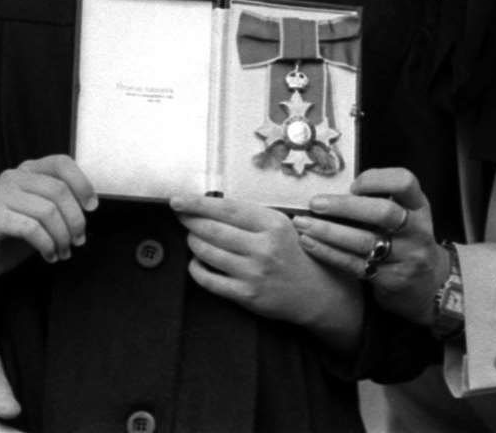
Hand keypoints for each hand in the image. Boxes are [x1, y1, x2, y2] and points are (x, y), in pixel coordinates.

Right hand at [0, 155, 97, 282]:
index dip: (82, 183)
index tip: (92, 208)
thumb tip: (90, 204)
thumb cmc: (12, 235)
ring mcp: (0, 195)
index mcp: (28, 171)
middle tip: (78, 241)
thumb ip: (60, 203)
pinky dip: (47, 244)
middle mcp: (13, 177)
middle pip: (59, 191)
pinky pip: (31, 228)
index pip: (62, 163)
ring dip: (62, 236)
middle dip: (75, 220)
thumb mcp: (42, 214)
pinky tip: (49, 255)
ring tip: (63, 252)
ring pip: (48, 211)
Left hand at [171, 194, 362, 349]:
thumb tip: (211, 206)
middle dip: (189, 221)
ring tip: (194, 237)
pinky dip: (196, 268)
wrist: (317, 292)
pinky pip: (208, 280)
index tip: (178, 200)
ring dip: (193, 242)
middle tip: (181, 216)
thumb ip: (252, 216)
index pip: (226, 209)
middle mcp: (263, 247)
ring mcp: (254, 272)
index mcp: (273, 224)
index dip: (197, 204)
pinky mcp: (247, 295)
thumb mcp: (282, 225)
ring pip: (206, 253)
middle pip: (212, 230)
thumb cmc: (297, 253)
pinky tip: (197, 262)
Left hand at [295, 167, 448, 325]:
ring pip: (364, 241)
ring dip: (328, 232)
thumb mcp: (407, 216)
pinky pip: (355, 264)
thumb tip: (335, 186)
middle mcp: (417, 231)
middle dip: (345, 206)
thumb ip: (382, 199)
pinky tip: (310, 244)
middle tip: (315, 203)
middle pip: (383, 212)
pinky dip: (329, 253)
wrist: (429, 287)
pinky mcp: (391, 280)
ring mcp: (406, 257)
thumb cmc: (406, 241)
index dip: (376, 180)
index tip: (353, 184)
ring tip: (303, 224)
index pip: (405, 182)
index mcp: (419, 207)